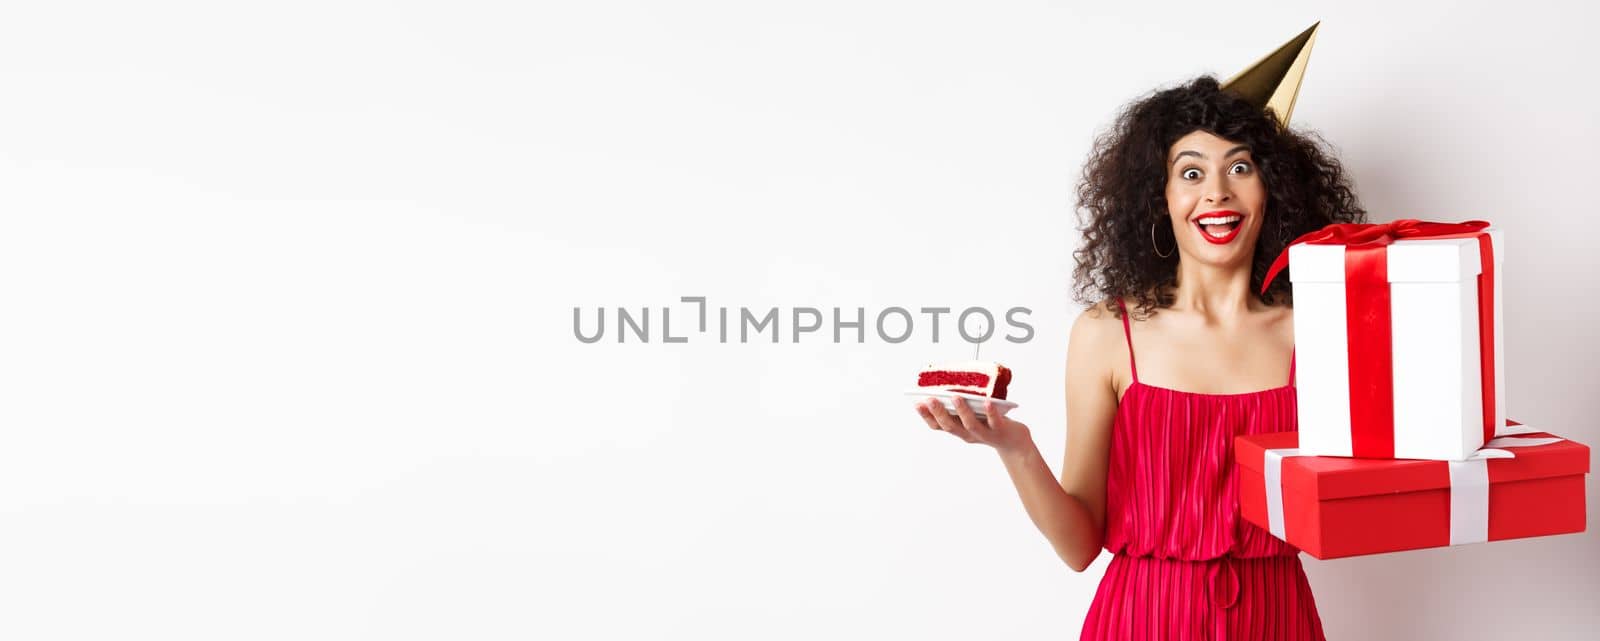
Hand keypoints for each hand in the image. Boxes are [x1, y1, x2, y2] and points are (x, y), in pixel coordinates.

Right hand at [915, 397, 1031, 453]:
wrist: (1014, 442)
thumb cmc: (990, 424)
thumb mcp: (972, 417)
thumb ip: (961, 406)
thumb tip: (950, 383)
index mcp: (959, 430)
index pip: (938, 426)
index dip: (926, 416)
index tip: (917, 403)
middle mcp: (968, 434)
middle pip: (950, 426)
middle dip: (939, 413)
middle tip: (930, 399)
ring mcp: (984, 434)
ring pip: (970, 425)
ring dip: (962, 411)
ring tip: (955, 397)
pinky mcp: (1000, 430)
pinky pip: (994, 421)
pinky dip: (990, 412)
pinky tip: (987, 402)